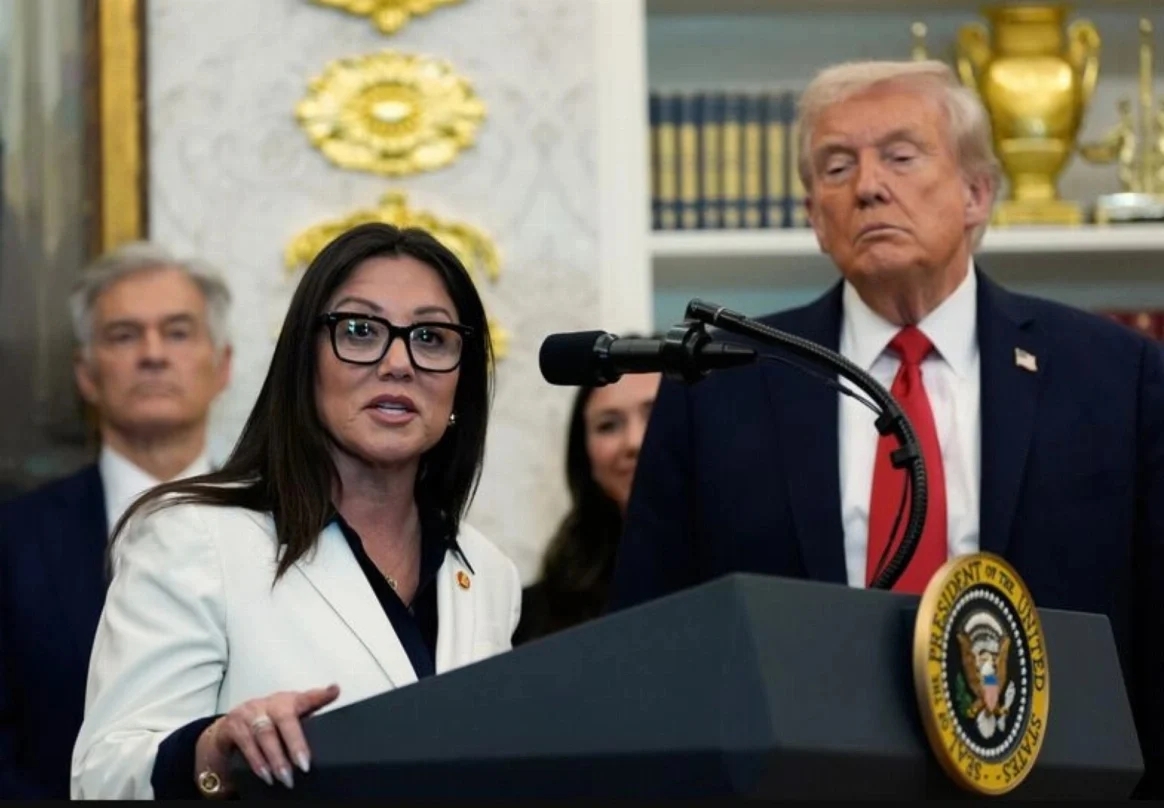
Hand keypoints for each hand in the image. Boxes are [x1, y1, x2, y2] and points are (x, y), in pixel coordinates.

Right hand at [195, 683, 339, 791]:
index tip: (334, 691)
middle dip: (295, 742)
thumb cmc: (265, 725)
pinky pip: (246, 743)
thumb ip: (305, 725)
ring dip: (276, 758)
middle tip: (305, 765)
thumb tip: (329, 737)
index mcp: (288, 701)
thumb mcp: (286, 722)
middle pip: (284, 718)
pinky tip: (266, 775)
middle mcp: (270, 703)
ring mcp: (250, 712)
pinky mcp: (233, 725)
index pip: (307, 696)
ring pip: (265, 733)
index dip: (321, 695)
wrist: (227, 729)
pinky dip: (257, 761)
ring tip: (286, 777)